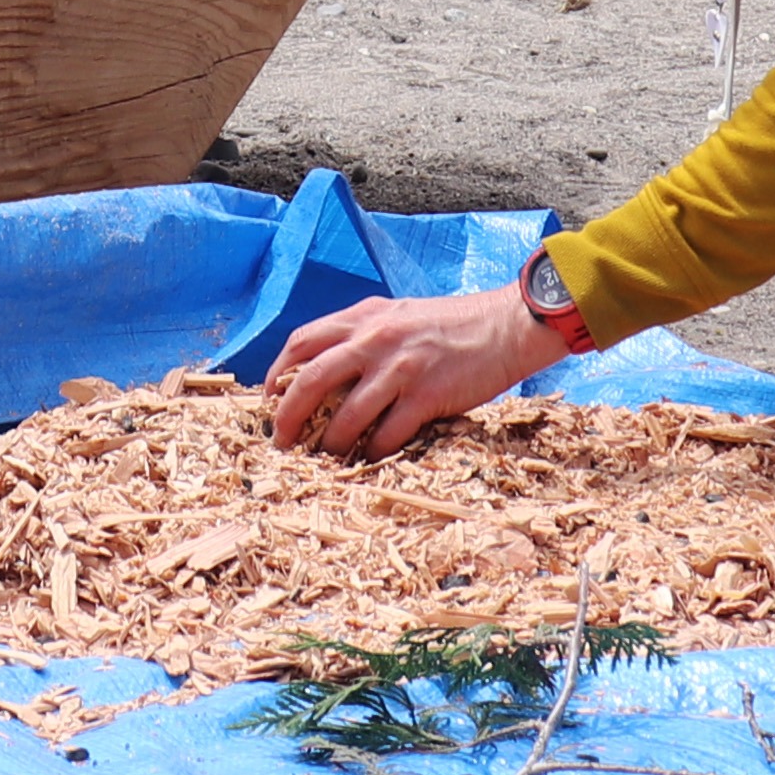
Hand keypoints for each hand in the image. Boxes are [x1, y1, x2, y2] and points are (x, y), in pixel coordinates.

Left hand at [265, 287, 569, 459]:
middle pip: (311, 379)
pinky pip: (387, 433)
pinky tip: (368, 459)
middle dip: (287, 415)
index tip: (270, 397)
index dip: (277, 371)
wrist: (504, 325)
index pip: (302, 340)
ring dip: (329, 444)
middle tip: (280, 441)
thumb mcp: (397, 315)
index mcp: (363, 317)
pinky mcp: (426, 395)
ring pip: (345, 415)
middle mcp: (374, 339)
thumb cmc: (450, 324)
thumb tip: (327, 367)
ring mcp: (399, 367)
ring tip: (323, 460)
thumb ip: (363, 334)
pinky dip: (372, 451)